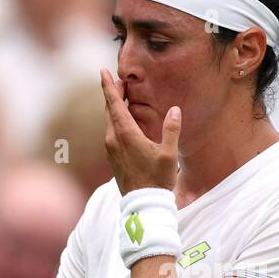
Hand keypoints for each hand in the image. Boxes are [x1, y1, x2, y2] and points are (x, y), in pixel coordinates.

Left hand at [100, 68, 180, 194]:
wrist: (143, 205)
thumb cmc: (157, 180)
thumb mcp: (169, 155)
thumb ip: (172, 130)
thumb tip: (175, 110)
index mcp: (125, 134)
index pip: (114, 104)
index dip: (109, 86)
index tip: (103, 71)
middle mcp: (113, 140)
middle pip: (109, 110)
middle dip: (113, 94)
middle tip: (120, 82)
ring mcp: (111, 150)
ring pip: (109, 122)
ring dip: (115, 109)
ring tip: (123, 99)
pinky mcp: (113, 158)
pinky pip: (111, 133)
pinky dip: (116, 122)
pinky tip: (126, 123)